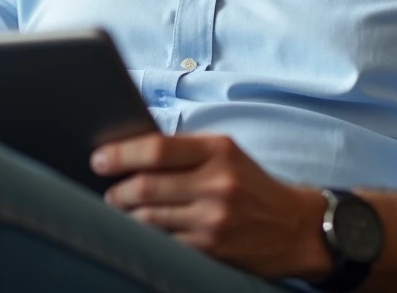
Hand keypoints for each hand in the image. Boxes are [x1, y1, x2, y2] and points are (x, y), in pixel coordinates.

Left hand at [92, 134, 329, 279]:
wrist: (296, 228)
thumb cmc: (252, 185)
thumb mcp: (227, 155)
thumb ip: (186, 151)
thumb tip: (130, 151)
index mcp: (219, 150)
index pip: (157, 148)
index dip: (121, 154)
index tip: (99, 159)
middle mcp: (217, 182)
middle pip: (147, 185)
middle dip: (118, 190)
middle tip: (108, 192)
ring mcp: (215, 218)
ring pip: (149, 217)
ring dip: (126, 215)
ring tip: (120, 210)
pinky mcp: (212, 249)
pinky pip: (164, 242)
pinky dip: (146, 237)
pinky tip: (141, 231)